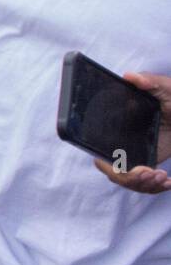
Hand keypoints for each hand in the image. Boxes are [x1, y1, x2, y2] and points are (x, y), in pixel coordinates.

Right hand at [93, 72, 170, 193]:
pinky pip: (141, 185)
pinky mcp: (146, 162)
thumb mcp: (166, 89)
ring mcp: (133, 154)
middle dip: (133, 181)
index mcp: (115, 126)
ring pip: (129, 182)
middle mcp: (119, 143)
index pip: (101, 155)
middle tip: (154, 174)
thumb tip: (129, 76)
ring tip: (164, 178)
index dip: (113, 168)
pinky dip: (153, 188)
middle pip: (115, 174)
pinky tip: (167, 182)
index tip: (138, 170)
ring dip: (145, 186)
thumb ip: (150, 81)